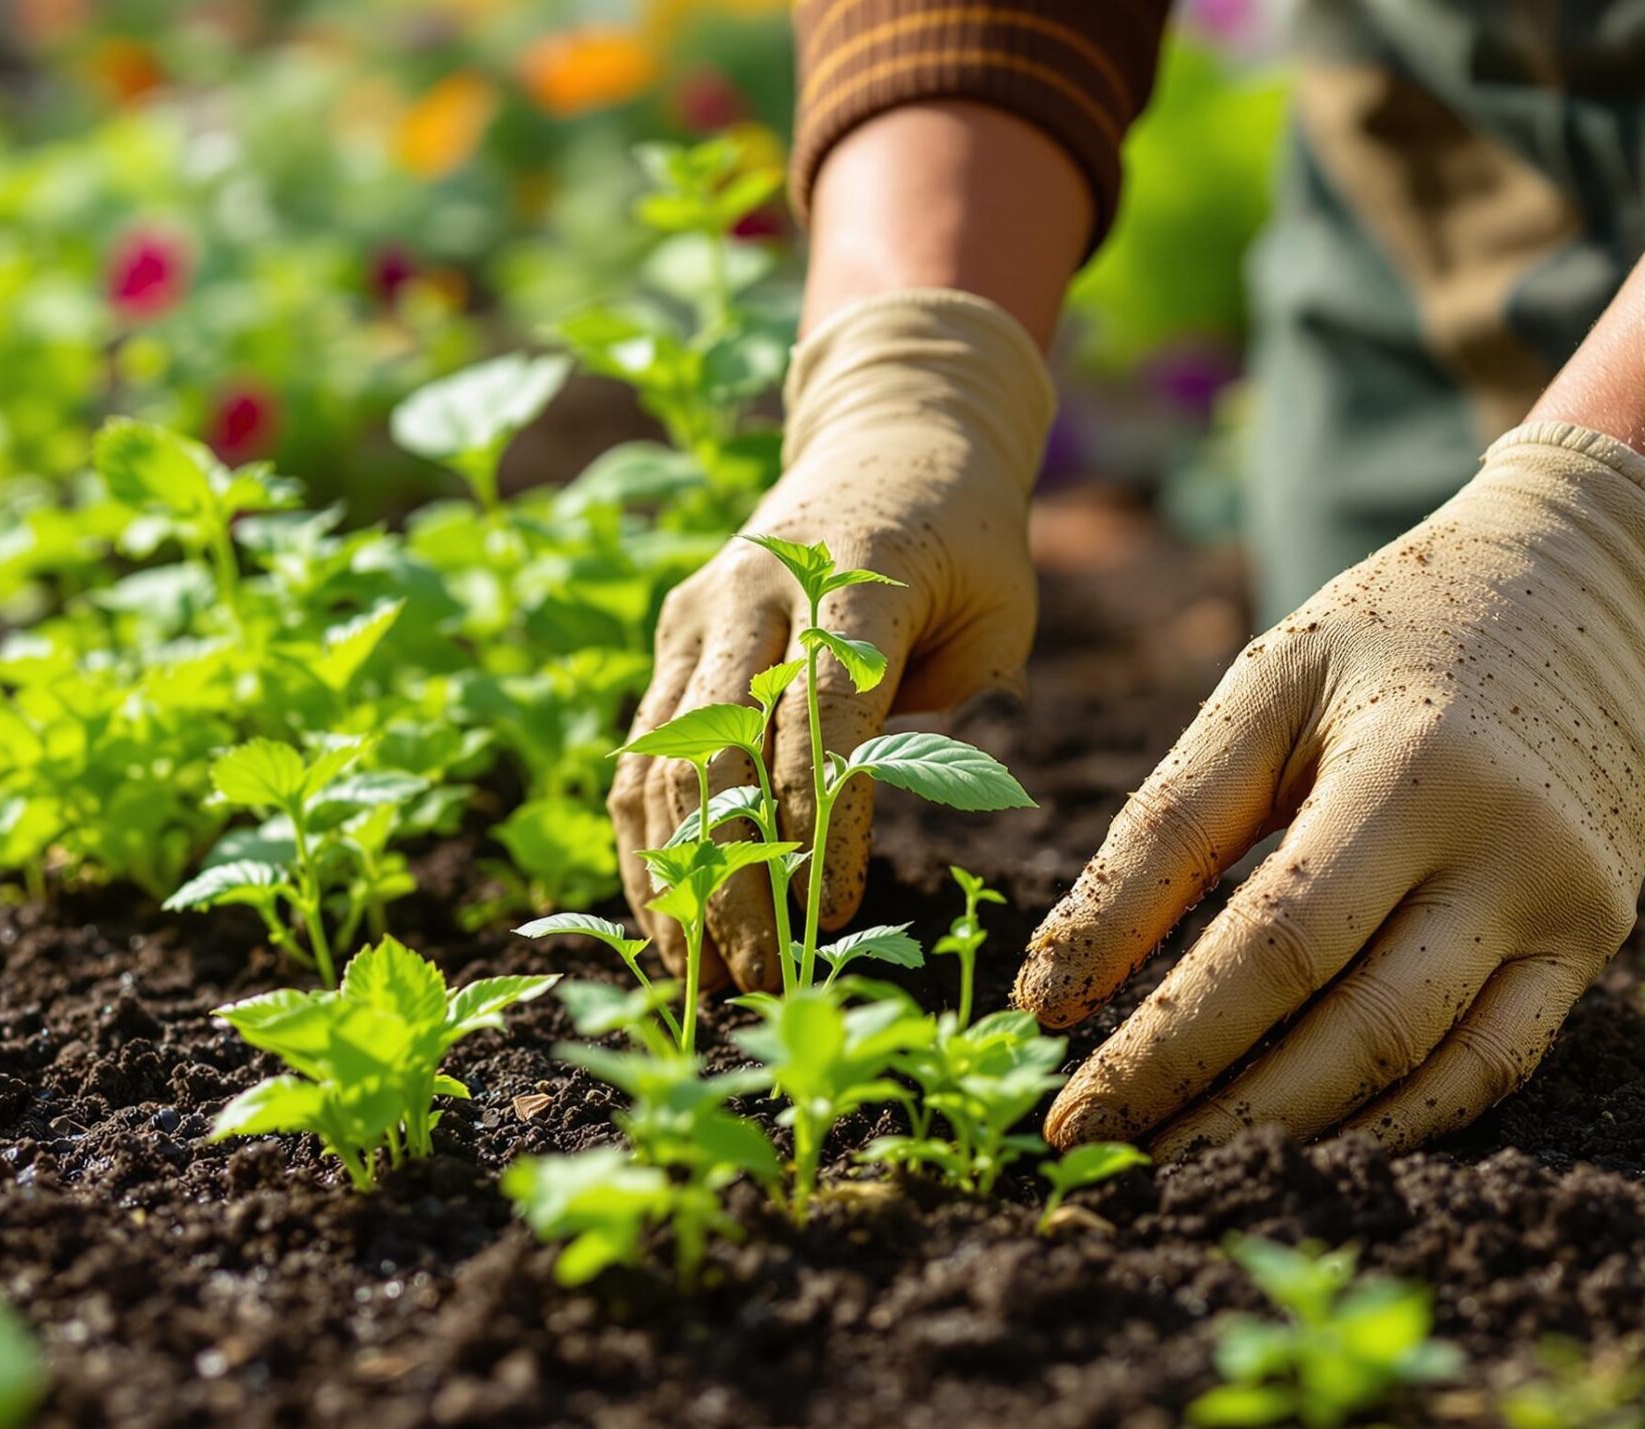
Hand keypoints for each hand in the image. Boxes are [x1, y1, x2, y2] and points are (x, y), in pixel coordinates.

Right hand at [609, 290, 1052, 989]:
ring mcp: (703, 609)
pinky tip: (664, 918)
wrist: (892, 436)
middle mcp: (760, 587)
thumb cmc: (968, 547)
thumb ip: (956, 713)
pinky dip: (649, 841)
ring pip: (669, 756)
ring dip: (679, 872)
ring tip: (701, 974)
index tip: (830, 913)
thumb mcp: (997, 616)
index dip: (819, 821)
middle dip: (739, 874)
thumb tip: (893, 827)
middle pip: (727, 748)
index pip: (823, 714)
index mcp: (855, 574)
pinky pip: (646, 750)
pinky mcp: (674, 632)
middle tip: (761, 977)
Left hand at [1015, 423, 1644, 1154]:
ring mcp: (1568, 903)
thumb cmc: (1391, 631)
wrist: (1588, 577)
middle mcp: (1508, 849)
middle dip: (1214, 1108)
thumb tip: (1053, 991)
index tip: (1070, 1109)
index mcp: (1412, 770)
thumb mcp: (1265, 688)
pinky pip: (1498, 1066)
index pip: (1270, 948)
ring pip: (1424, 1069)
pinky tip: (1305, 1143)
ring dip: (1295, 1135)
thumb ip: (1162, 831)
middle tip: (1109, 1158)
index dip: (1164, 1044)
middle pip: (1349, 1028)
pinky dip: (1399, 1124)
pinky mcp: (1601, 936)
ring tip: (1183, 1163)